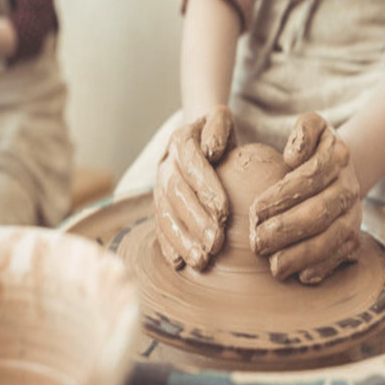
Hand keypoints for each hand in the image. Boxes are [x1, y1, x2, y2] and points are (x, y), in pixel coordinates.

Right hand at [154, 105, 234, 270]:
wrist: (200, 142)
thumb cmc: (219, 135)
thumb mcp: (221, 119)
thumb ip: (218, 127)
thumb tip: (211, 149)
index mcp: (181, 141)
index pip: (191, 163)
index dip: (206, 188)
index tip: (225, 212)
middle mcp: (165, 165)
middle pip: (176, 194)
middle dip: (196, 221)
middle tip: (216, 244)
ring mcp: (159, 187)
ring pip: (165, 215)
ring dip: (182, 240)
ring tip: (201, 260)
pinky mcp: (160, 206)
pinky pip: (160, 228)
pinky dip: (169, 246)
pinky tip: (180, 264)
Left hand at [250, 112, 361, 283]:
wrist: (342, 170)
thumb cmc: (314, 148)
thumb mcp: (312, 125)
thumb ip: (303, 130)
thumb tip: (292, 156)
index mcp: (338, 157)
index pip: (309, 178)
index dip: (281, 196)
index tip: (254, 211)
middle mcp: (350, 187)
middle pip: (319, 212)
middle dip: (286, 230)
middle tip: (256, 242)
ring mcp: (355, 215)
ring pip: (332, 238)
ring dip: (301, 255)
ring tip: (273, 265)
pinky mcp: (354, 237)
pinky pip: (341, 256)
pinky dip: (322, 268)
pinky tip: (300, 276)